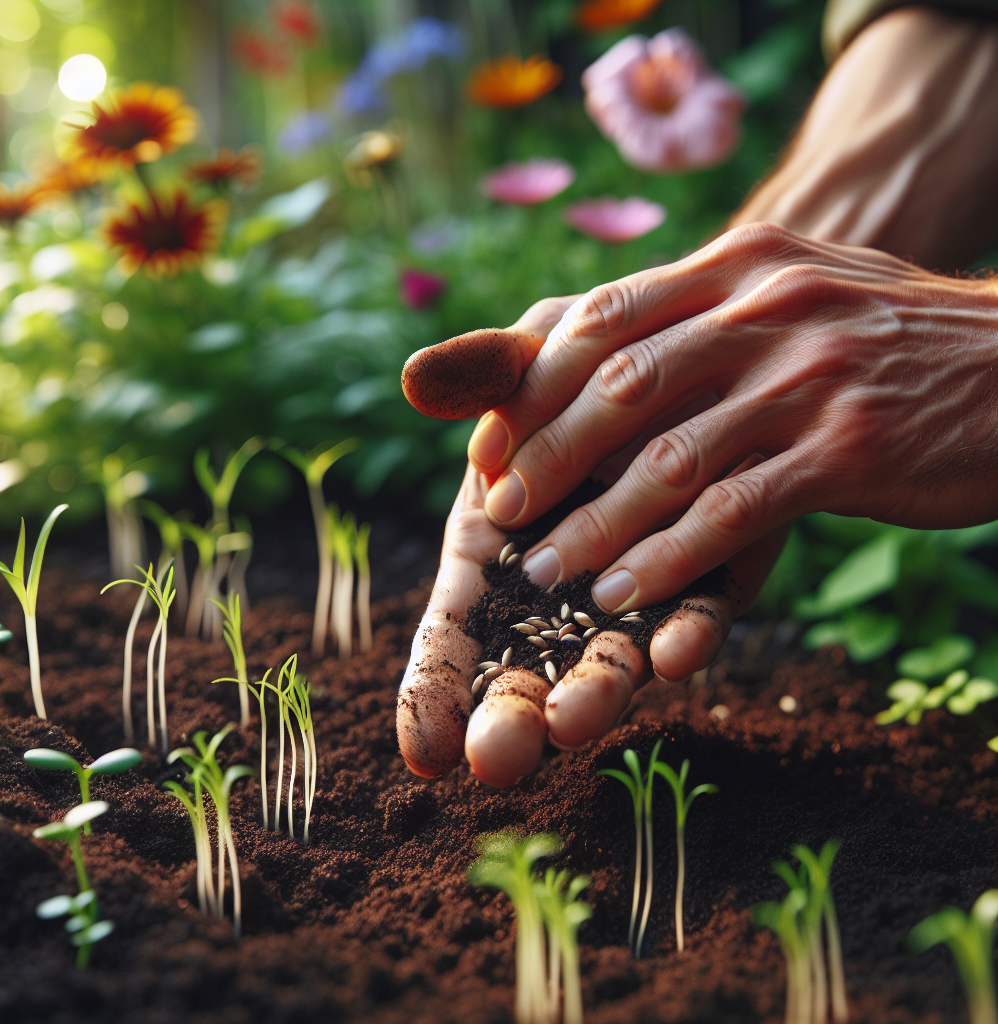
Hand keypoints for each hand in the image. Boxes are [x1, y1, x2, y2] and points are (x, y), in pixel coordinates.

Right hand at [396, 295, 795, 786]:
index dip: (431, 694)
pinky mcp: (705, 577)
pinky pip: (694, 616)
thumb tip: (416, 375)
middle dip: (510, 719)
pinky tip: (678, 651)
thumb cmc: (586, 367)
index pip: (450, 643)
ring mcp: (632, 593)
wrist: (693, 366)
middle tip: (497, 757)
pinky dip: (685, 635)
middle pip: (523, 675)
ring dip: (594, 695)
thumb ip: (482, 375)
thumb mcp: (531, 360)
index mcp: (492, 557)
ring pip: (608, 661)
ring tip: (575, 721)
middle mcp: (556, 593)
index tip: (423, 749)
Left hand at [466, 224, 997, 627]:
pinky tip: (627, 596)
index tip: (490, 444)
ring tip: (546, 573)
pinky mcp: (848, 451)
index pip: (605, 317)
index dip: (534, 384)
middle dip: (547, 456)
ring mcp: (810, 378)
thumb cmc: (886, 335)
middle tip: (500, 514)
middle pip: (622, 386)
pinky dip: (669, 560)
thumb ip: (706, 310)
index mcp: (741, 263)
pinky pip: (734, 513)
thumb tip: (603, 352)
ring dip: (597, 525)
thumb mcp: (796, 289)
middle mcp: (768, 307)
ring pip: (671, 459)